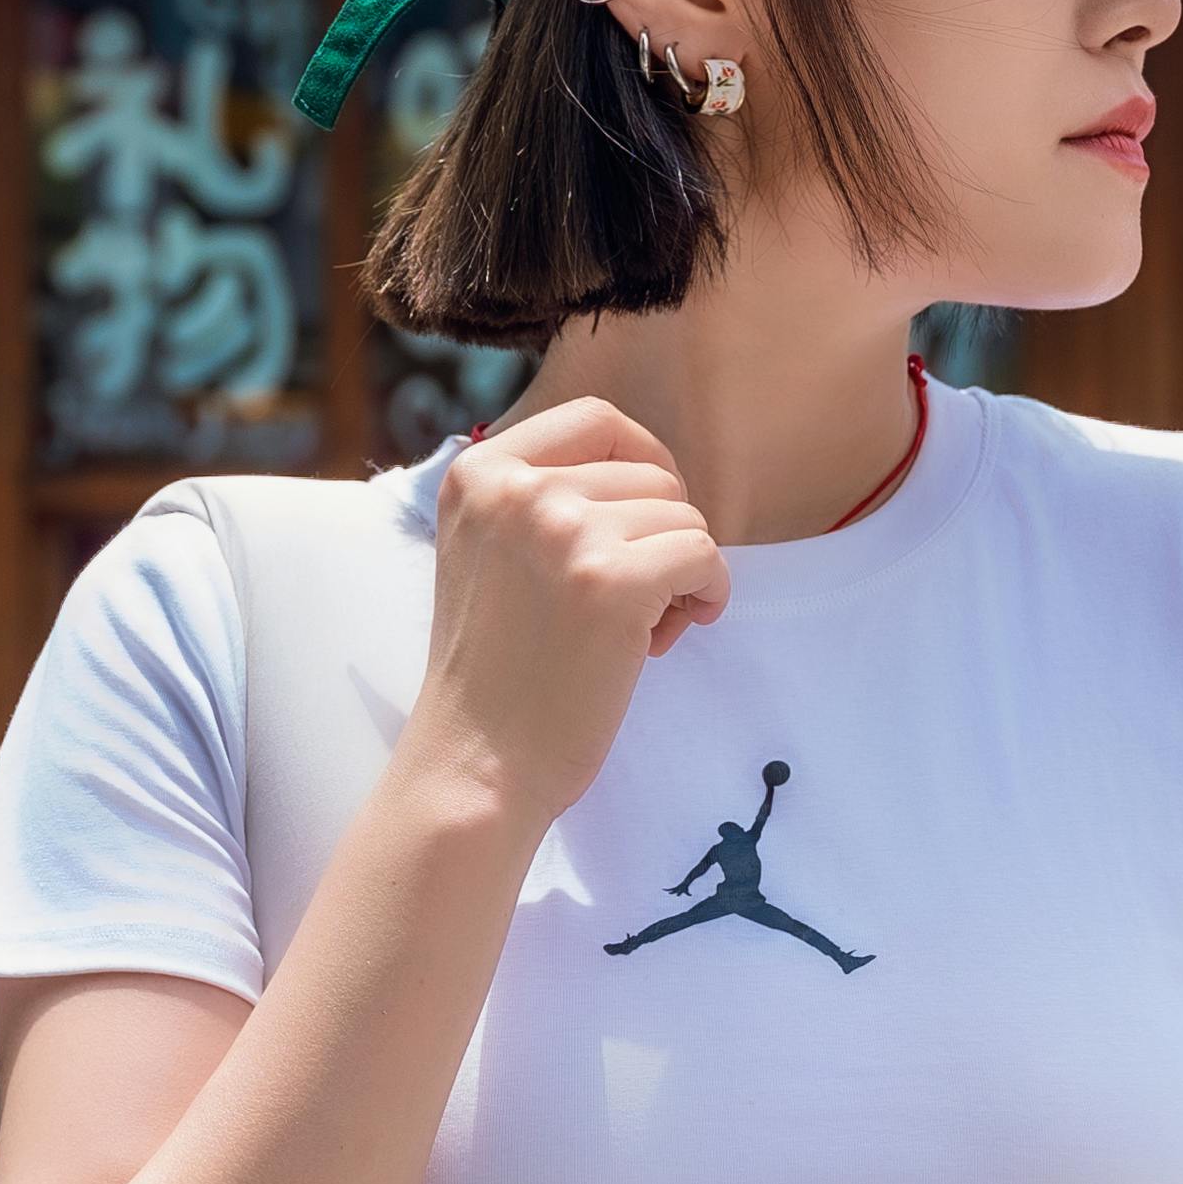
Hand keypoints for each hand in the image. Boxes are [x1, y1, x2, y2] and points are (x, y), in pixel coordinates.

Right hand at [411, 397, 727, 829]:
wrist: (475, 764)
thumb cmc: (494, 671)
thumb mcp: (488, 551)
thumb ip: (543, 498)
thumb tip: (650, 469)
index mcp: (479, 473)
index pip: (597, 419)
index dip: (642, 462)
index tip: (645, 518)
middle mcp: (517, 490)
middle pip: (649, 474)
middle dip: (657, 535)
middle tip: (628, 605)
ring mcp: (563, 532)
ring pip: (683, 516)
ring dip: (678, 573)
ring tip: (634, 631)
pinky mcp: (612, 583)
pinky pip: (704, 556)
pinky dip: (706, 595)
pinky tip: (665, 638)